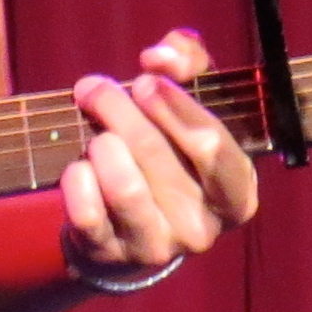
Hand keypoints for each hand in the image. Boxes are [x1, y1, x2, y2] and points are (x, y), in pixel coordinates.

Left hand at [59, 28, 257, 272]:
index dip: (177, 109)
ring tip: (94, 132)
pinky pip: (87, 213)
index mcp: (235, 191)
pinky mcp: (111, 256)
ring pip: (123, 187)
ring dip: (99, 144)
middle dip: (119, 110)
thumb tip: (162, 55)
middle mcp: (203, 227)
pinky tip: (79, 166)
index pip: (215, 150)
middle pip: (157, 156)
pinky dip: (76, 180)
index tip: (144, 78)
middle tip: (95, 88)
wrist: (125, 220)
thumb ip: (187, 62)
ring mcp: (158, 247)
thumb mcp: (186, 98)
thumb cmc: (166, 145)